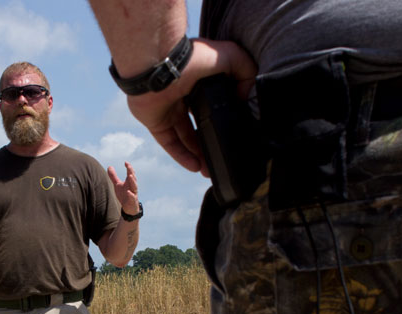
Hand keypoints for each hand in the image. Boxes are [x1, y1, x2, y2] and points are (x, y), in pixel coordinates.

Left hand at [107, 162, 139, 214]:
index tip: (125, 162)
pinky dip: (131, 194)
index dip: (129, 167)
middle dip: (131, 172)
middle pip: (133, 178)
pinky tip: (128, 192)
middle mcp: (132, 186)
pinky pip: (132, 197)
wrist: (128, 207)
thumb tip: (109, 166)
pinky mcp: (132, 201)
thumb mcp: (117, 185)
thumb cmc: (124, 195)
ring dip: (133, 181)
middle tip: (129, 167)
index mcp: (129, 182)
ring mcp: (133, 193)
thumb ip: (114, 176)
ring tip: (130, 175)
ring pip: (134, 186)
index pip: (130, 173)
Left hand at [127, 38, 256, 173]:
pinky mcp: (155, 121)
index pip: (213, 103)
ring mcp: (168, 110)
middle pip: (199, 125)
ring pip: (185, 138)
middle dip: (209, 143)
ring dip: (198, 154)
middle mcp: (183, 96)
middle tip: (221, 158)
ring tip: (210, 170)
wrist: (161, 63)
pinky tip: (195, 166)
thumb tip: (245, 97)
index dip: (223, 119)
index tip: (234, 134)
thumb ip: (245, 73)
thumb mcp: (232, 56)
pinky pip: (169, 143)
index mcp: (199, 81)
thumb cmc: (194, 56)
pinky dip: (181, 156)